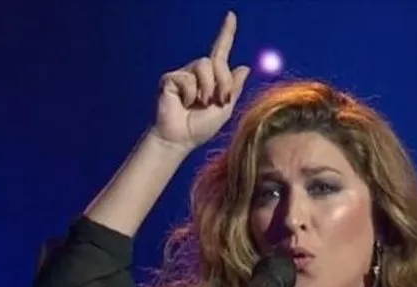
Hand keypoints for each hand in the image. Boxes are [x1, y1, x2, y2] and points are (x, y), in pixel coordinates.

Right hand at [150, 11, 251, 152]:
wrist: (180, 139)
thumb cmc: (200, 128)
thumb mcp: (225, 109)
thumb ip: (234, 88)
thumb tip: (245, 67)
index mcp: (213, 78)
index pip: (220, 51)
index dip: (226, 33)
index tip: (231, 16)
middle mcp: (198, 72)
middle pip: (217, 62)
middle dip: (223, 81)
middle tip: (220, 100)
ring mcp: (184, 74)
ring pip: (204, 66)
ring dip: (208, 87)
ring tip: (201, 103)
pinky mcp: (171, 79)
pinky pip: (188, 78)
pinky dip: (191, 94)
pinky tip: (185, 103)